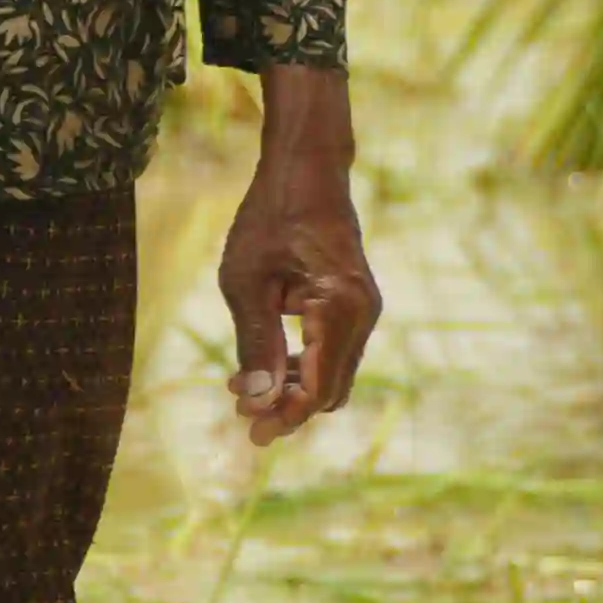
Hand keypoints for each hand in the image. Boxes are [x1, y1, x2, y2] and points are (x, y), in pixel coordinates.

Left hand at [216, 62, 377, 445]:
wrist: (306, 170)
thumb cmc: (270, 217)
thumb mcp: (247, 281)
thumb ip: (255, 343)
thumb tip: (257, 402)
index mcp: (340, 308)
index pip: (317, 388)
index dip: (284, 415)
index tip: (248, 431)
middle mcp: (363, 314)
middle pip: (330, 390)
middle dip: (288, 407)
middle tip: (239, 413)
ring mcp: (363, 310)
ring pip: (332, 374)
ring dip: (291, 388)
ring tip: (239, 389)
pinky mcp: (355, 305)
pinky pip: (332, 352)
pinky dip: (302, 366)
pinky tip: (262, 365)